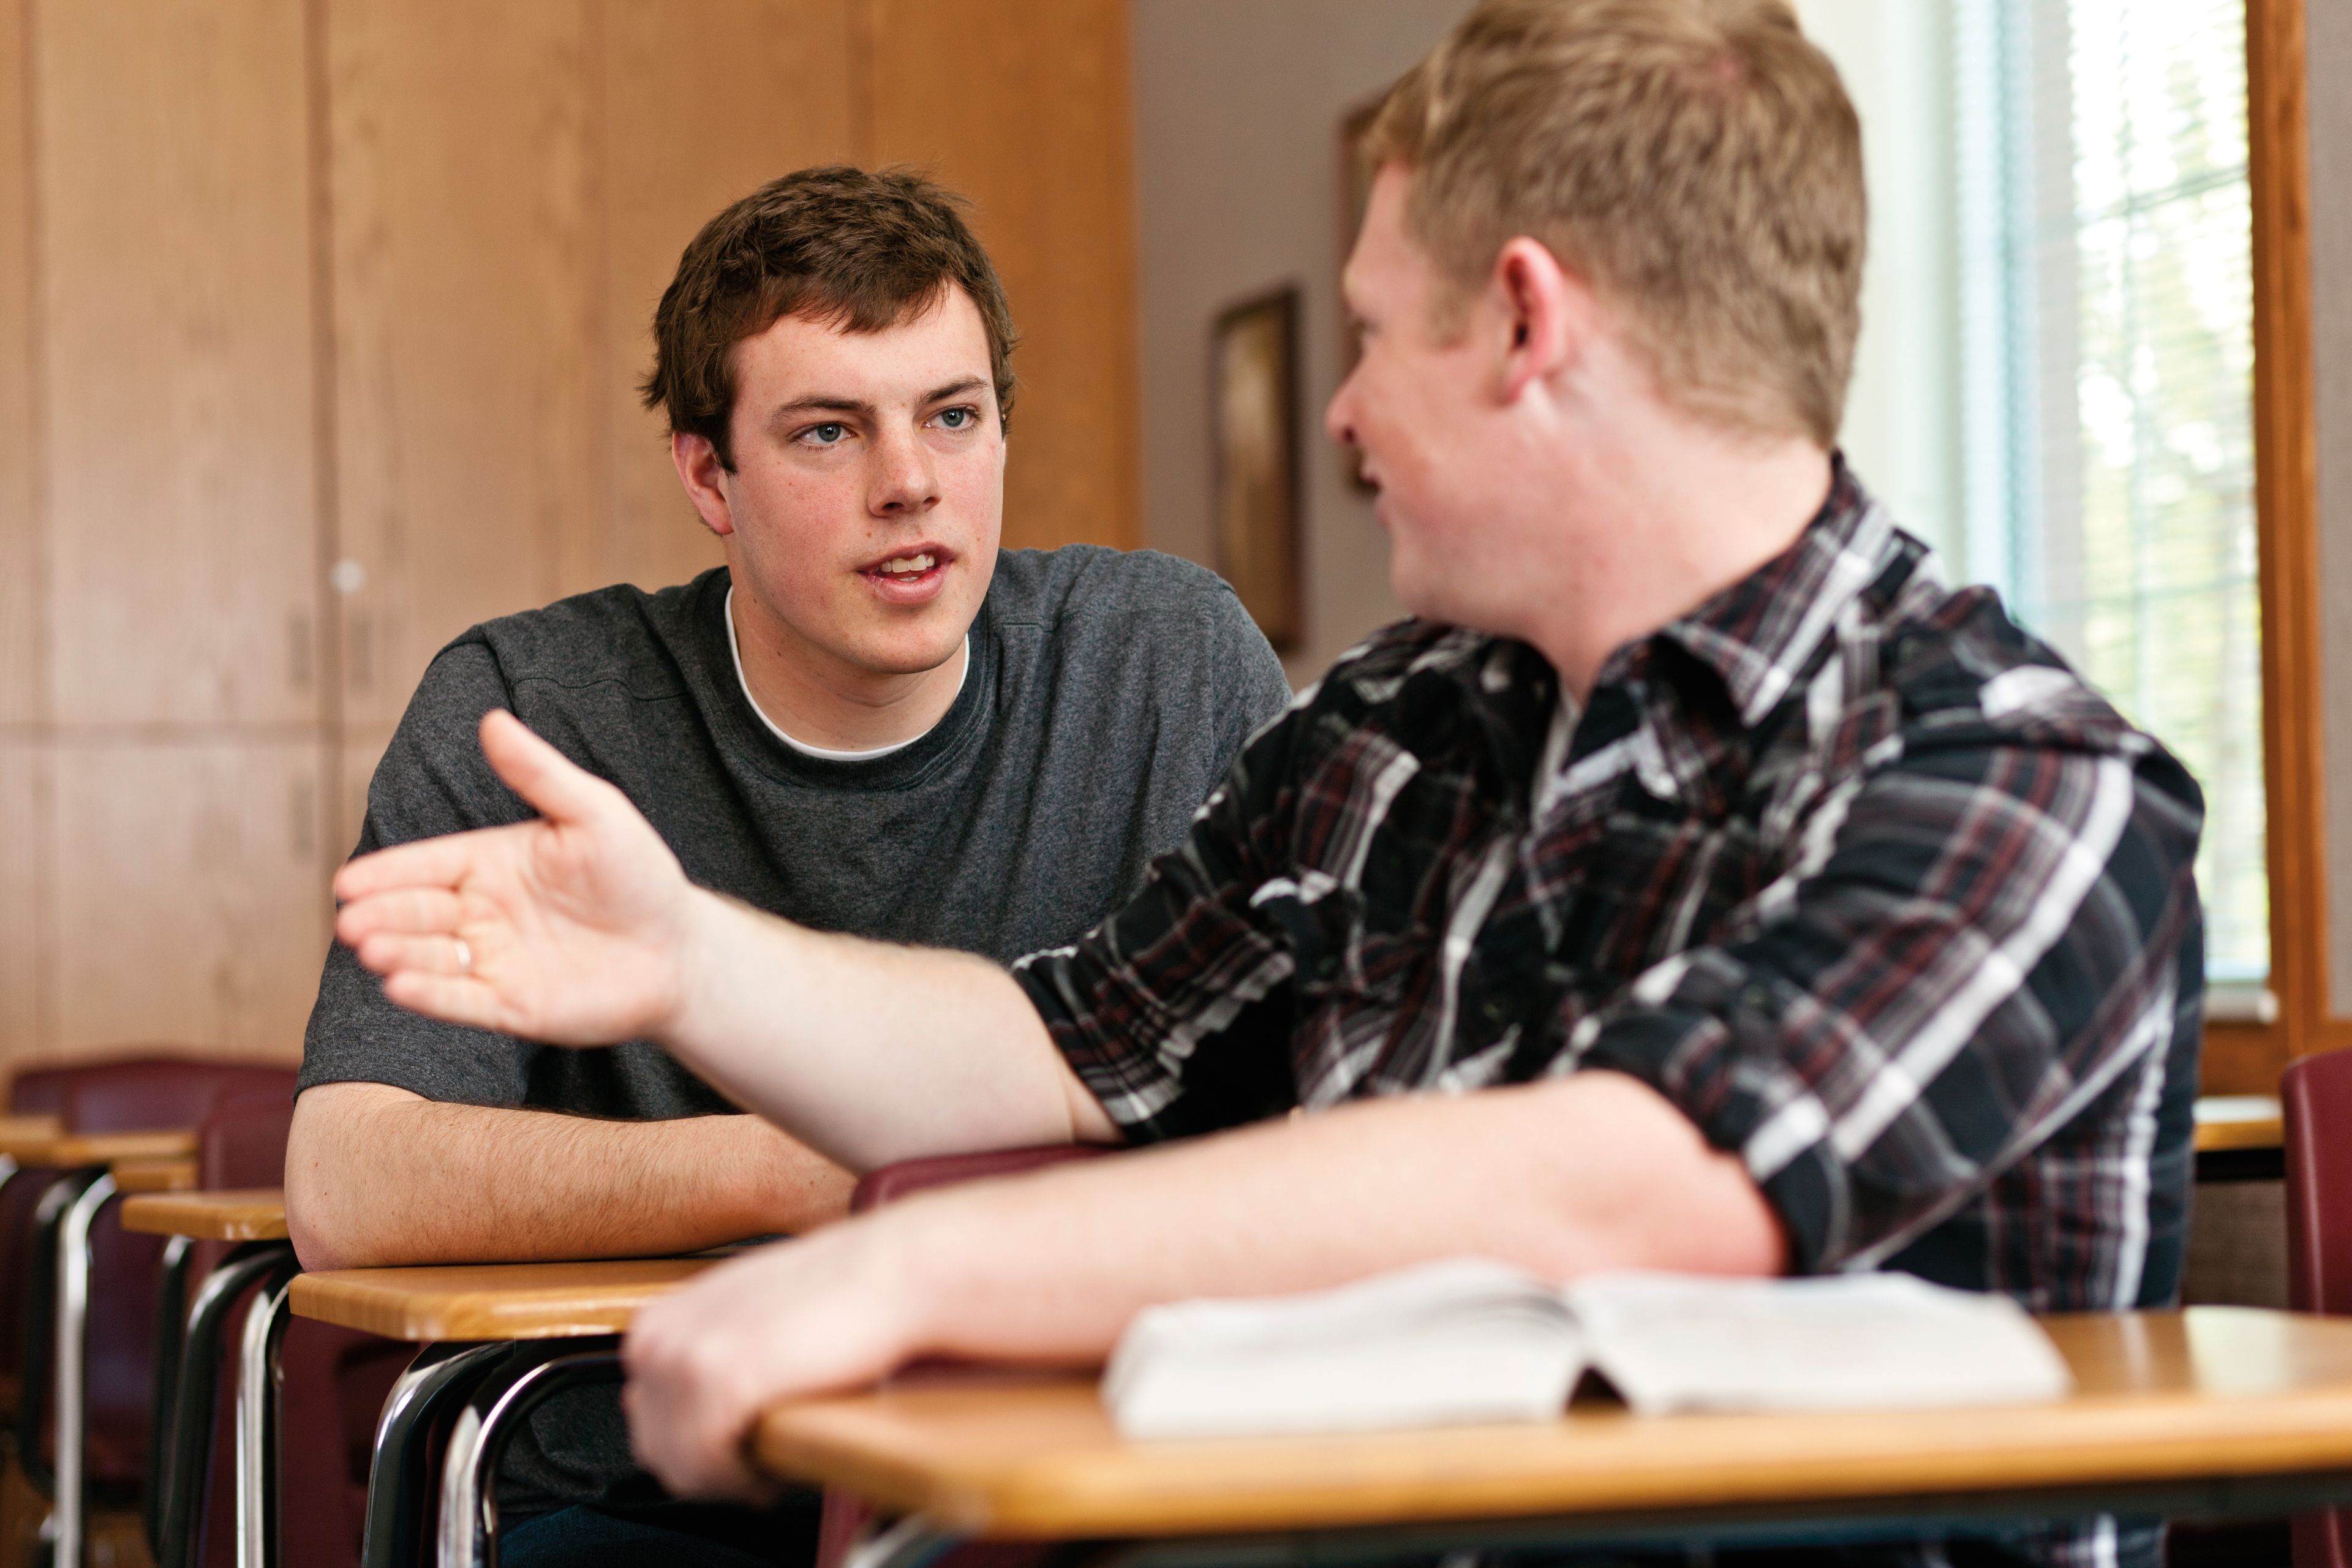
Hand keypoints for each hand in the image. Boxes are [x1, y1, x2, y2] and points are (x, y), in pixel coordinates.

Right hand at [334, 709, 697, 1043]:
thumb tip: (493, 719)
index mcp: (492, 863)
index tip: (347, 883)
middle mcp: (483, 912)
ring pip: (430, 957)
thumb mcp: (594, 814)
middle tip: (352, 919)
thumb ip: (540, 773)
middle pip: (418, 912)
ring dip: (398, 953)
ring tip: (369, 948)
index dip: (387, 873)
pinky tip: (400, 986)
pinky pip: (461, 1000)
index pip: (427, 865)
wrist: (680, 949)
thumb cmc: (638, 874)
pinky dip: (430, 994)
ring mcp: (494, 960)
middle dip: (382, 915)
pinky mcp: (511, 1006)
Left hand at [622, 1217, 925, 1497]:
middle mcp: (657, 1338)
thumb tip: (694, 1413)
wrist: (886, 1275)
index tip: (734, 1457)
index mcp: (658, 1322)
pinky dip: (742, 1480)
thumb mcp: (743, 1318)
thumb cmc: (831, 1295)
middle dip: (706, 1470)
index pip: (647, 1420)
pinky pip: (708, 1464)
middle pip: (656, 1448)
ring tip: (770, 1468)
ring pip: (679, 1464)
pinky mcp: (720, 1380)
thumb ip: (707, 1355)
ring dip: (726, 1480)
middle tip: (756, 1470)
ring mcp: (682, 1357)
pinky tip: (774, 1467)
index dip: (692, 1449)